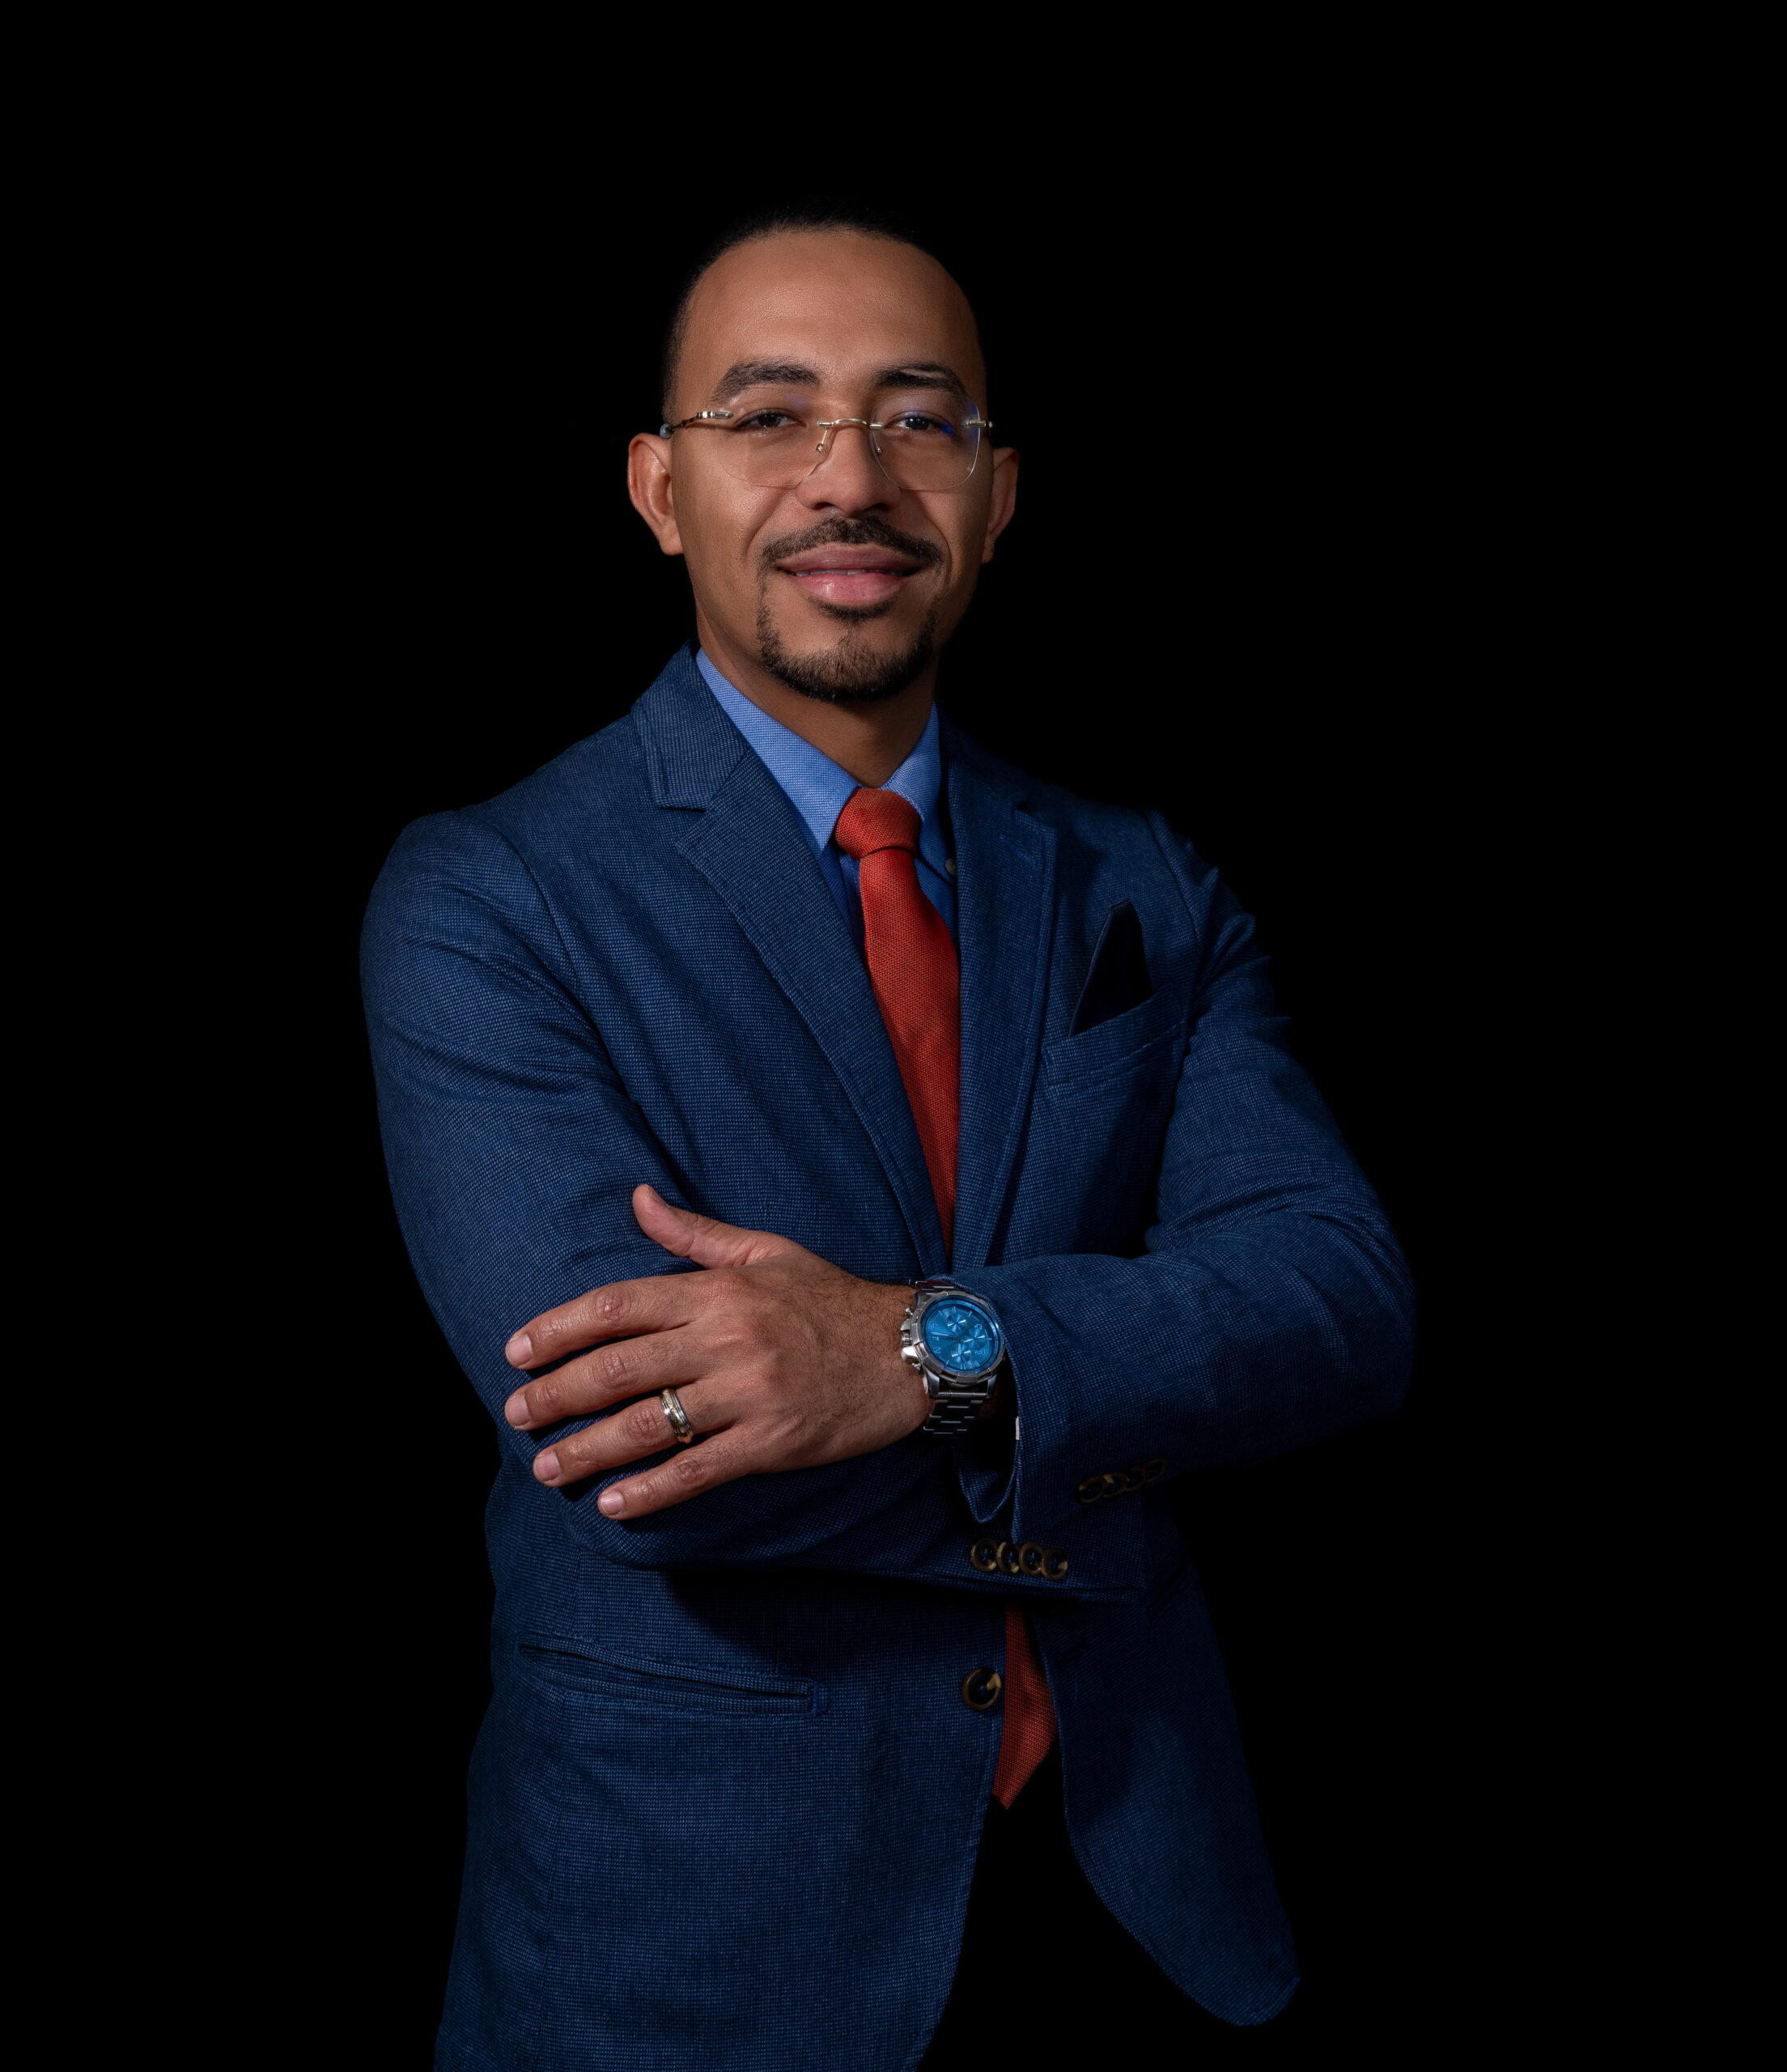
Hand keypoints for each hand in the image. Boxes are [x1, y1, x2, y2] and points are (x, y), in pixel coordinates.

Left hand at [501, 1185, 928, 1517]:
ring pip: (649, 1425)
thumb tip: (637, 1197)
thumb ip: (694, 1233)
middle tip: (516, 1413)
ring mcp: (750, 1394)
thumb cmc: (834, 1298)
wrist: (913, 1351)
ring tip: (546, 1467)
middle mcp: (727, 1339)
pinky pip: (698, 1470)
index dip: (560, 1328)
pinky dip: (650, 1491)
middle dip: (557, 1392)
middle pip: (620, 1367)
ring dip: (588, 1448)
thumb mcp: (766, 1252)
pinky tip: (612, 1504)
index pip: (619, 1305)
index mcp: (719, 1291)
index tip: (518, 1350)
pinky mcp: (773, 1443)